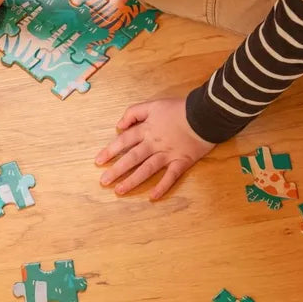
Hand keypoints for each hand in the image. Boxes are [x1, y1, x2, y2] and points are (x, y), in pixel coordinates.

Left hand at [95, 97, 214, 199]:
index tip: (98, 162)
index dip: (110, 151)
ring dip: (133, 181)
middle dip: (116, 170)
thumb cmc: (178, 108)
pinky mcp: (182, 161)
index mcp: (146, 130)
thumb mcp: (152, 104)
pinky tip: (152, 197)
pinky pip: (171, 176)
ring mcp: (168, 154)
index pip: (123, 141)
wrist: (204, 114)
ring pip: (147, 169)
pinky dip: (162, 186)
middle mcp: (154, 144)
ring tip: (119, 191)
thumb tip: (119, 126)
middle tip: (103, 182)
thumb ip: (133, 113)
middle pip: (132, 158)